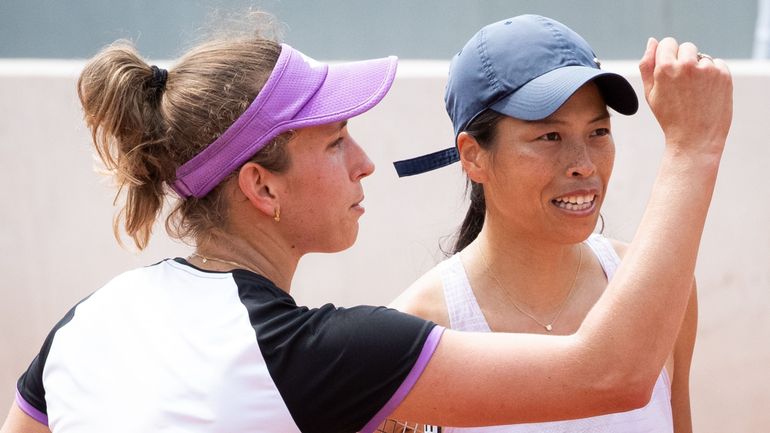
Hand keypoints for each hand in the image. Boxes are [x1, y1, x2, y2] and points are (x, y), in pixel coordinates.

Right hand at [639, 37, 732, 155]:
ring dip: (699, 68)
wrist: (694, 139)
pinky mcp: (723, 75)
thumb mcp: (650, 93)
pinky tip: (707, 93)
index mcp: (665, 68)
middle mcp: (687, 65)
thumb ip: (647, 65)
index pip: (667, 42)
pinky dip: (713, 75)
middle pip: (686, 46)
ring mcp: (707, 69)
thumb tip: (652, 41)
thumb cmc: (669, 117)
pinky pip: (717, 64)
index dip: (667, 56)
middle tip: (683, 85)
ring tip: (695, 92)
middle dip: (684, 60)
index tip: (669, 71)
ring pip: (702, 57)